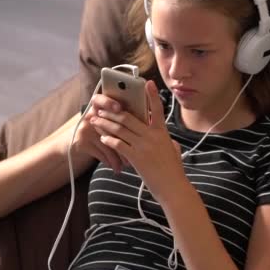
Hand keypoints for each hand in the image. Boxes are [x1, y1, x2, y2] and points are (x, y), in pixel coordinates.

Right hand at [65, 93, 128, 172]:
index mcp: (97, 107)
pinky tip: (117, 167)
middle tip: (136, 147)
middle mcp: (89, 116)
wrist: (76, 143)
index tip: (119, 108)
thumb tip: (147, 117)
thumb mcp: (108, 120)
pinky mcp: (82, 144)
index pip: (99, 99)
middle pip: (107, 124)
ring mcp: (84, 130)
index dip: (108, 102)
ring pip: (106, 142)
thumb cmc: (102, 130)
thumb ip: (122, 117)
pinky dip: (110, 161)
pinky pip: (100, 153)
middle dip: (123, 138)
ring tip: (128, 164)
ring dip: (119, 155)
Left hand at [90, 80, 186, 198]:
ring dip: (105, 123)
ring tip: (96, 120)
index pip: (157, 109)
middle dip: (112, 112)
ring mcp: (143, 147)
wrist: (172, 187)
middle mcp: (152, 136)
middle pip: (128, 118)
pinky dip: (108, 140)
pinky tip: (102, 138)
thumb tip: (161, 134)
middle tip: (101, 107)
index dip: (152, 95)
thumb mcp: (173, 149)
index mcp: (162, 132)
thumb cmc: (173, 169)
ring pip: (120, 130)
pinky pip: (118, 145)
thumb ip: (165, 138)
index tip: (147, 83)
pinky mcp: (135, 158)